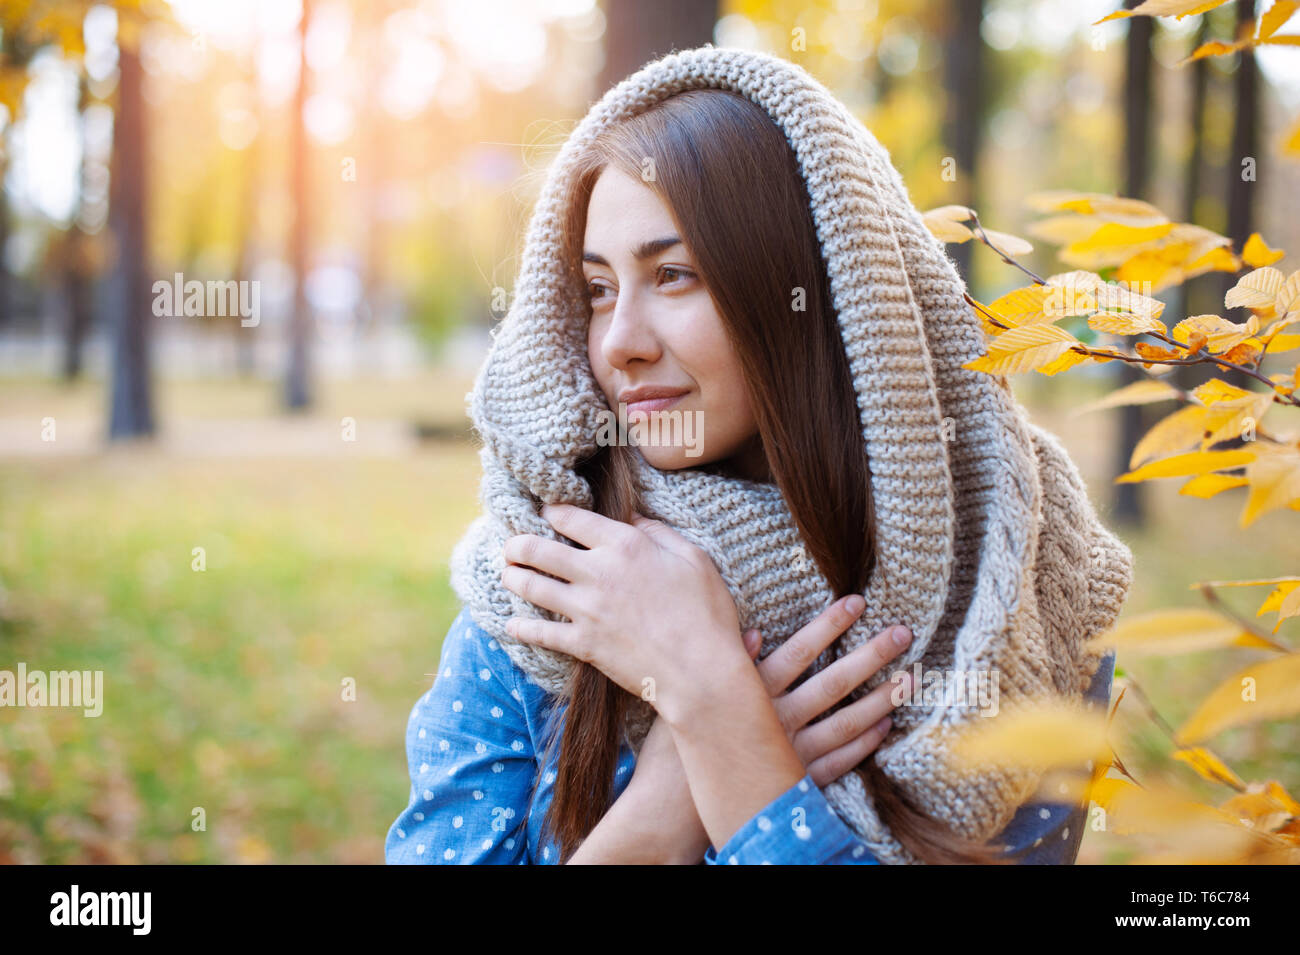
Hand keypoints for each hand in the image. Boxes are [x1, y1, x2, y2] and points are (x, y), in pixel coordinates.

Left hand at [500, 504, 744, 708]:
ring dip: (513, 577)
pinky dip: (521, 626)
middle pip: (538, 549)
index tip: (546, 513)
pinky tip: (512, 623)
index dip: (552, 512)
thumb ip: (659, 533)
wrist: (700, 672)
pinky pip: (539, 632)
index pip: (571, 518)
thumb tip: (634, 518)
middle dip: (518, 544)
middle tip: (512, 545)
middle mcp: (597, 573)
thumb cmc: (706, 614)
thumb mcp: (694, 559)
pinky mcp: (582, 644)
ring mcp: (586, 610)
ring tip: (508, 574)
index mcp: (625, 546)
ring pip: (531, 586)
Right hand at [621, 597, 914, 861]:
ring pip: (845, 721)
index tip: (857, 601)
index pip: (799, 650)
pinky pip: (838, 761)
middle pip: (833, 681)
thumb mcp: (688, 697)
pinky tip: (882, 726)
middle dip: (871, 655)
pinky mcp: (795, 782)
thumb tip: (752, 632)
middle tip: (902, 633)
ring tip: (908, 678)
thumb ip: (724, 666)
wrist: (673, 810)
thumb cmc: (675, 749)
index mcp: (750, 693)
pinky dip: (862, 743)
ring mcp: (790, 753)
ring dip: (879, 699)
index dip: (829, 624)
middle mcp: (776, 720)